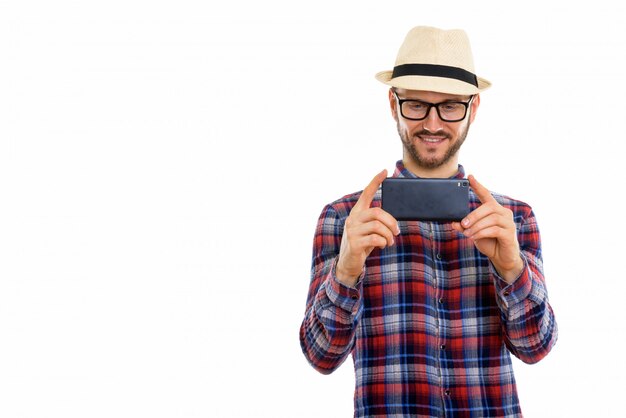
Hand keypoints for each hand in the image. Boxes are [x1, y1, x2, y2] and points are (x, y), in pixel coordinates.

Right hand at [336, 170, 399, 286]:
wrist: (348, 263)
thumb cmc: (362, 244)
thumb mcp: (368, 230)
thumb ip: (376, 222)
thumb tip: (394, 221)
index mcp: (357, 213)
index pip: (366, 193)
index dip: (375, 182)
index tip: (384, 171)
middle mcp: (353, 219)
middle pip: (377, 212)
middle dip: (391, 222)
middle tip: (397, 231)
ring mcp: (352, 231)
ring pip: (377, 226)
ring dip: (389, 235)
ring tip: (390, 241)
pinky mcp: (354, 243)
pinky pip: (375, 239)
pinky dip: (384, 242)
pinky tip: (383, 245)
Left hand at [451, 175, 523, 283]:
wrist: (502, 258)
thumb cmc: (489, 242)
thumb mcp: (474, 233)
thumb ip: (465, 227)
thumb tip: (453, 222)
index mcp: (495, 210)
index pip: (486, 194)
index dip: (478, 186)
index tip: (469, 177)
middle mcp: (504, 213)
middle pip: (489, 206)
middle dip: (474, 214)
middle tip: (463, 223)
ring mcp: (509, 223)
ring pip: (491, 218)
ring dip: (476, 225)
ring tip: (467, 233)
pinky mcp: (510, 233)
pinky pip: (494, 229)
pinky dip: (482, 232)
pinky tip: (474, 237)